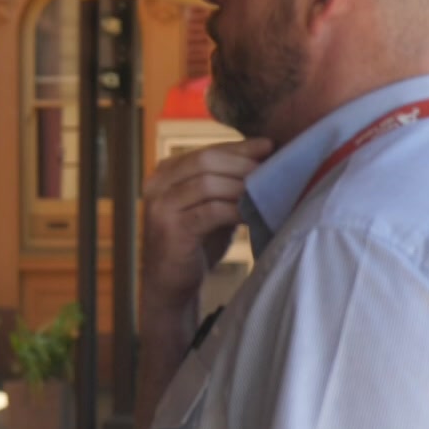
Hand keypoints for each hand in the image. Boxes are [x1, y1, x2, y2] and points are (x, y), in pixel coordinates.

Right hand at [140, 137, 271, 312]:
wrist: (170, 282)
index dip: (239, 147)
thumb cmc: (195, 242)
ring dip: (242, 186)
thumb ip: (224, 183)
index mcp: (164, 174)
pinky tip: (254, 214)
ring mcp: (160, 207)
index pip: (206, 151)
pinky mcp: (170, 229)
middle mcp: (156, 185)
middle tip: (272, 170)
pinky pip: (211, 211)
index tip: (269, 145)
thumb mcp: (208, 205)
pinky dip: (237, 210)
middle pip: (205, 161)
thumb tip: (264, 154)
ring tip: (267, 191)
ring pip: (208, 183)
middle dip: (243, 164)